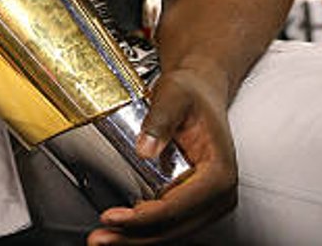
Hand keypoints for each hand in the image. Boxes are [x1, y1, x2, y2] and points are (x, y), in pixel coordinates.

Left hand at [88, 60, 236, 243]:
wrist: (199, 89)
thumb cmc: (192, 92)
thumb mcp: (175, 93)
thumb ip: (160, 119)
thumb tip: (145, 148)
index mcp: (219, 172)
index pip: (178, 207)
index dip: (144, 218)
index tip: (115, 218)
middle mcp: (218, 194)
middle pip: (173, 227)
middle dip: (135, 236)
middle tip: (102, 236)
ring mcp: (206, 202)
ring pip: (170, 231)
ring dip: (137, 238)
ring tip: (105, 237)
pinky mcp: (193, 202)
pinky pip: (169, 223)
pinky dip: (145, 229)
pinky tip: (122, 228)